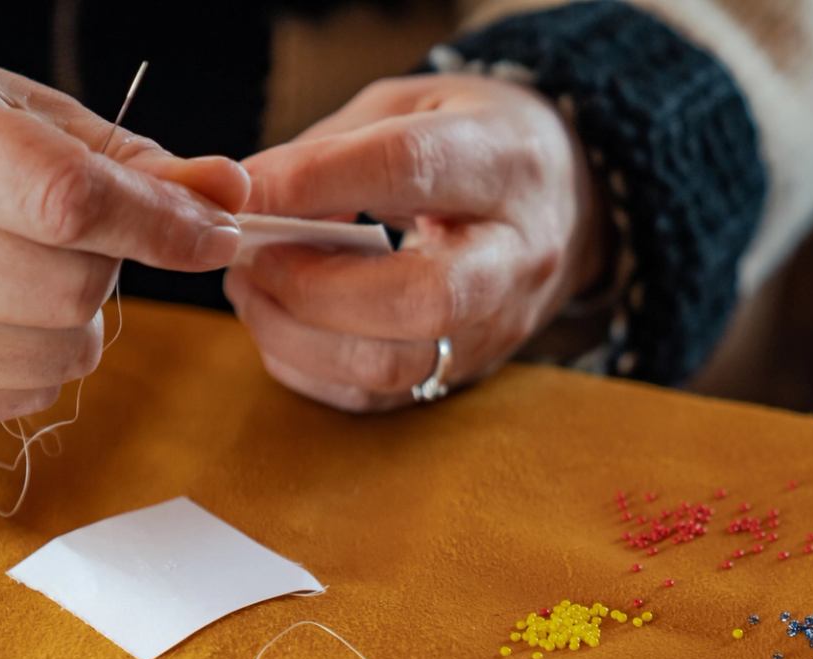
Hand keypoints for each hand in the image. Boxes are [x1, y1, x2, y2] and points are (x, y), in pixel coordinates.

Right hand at [0, 51, 249, 422]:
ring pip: (59, 355)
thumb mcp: (27, 114)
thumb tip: (231, 196)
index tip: (216, 236)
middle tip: (68, 237)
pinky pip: (26, 396)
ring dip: (74, 321)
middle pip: (70, 289)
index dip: (159, 226)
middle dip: (104, 267)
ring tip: (20, 270)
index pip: (67, 199)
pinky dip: (34, 361)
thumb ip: (134, 163)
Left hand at [225, 74, 606, 411]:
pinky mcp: (468, 373)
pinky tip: (283, 326)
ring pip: (392, 365)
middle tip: (250, 258)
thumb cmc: (473, 142)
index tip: (244, 192)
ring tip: (254, 291)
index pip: (407, 171)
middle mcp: (515, 256)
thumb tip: (246, 198)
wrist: (567, 203)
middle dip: (311, 285)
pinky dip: (310, 368)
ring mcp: (497, 328)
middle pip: (419, 297)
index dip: (314, 183)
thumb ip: (331, 149)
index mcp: (505, 161)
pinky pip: (376, 396)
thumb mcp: (412, 107)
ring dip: (297, 336)